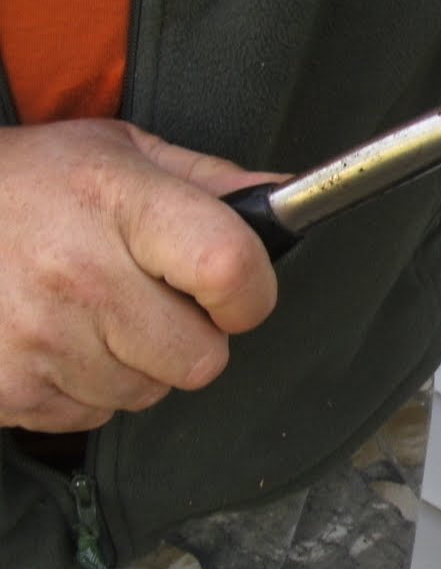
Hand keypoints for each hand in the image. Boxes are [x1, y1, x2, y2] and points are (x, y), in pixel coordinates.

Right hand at [0, 120, 279, 432]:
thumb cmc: (32, 183)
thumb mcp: (122, 153)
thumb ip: (211, 181)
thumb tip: (285, 201)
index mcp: (117, 202)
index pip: (227, 268)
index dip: (250, 291)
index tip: (237, 289)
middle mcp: (76, 274)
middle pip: (200, 358)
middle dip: (193, 335)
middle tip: (154, 300)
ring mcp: (38, 339)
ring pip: (148, 393)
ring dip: (136, 364)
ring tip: (93, 313)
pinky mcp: (8, 391)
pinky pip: (92, 415)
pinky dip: (85, 387)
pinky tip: (58, 338)